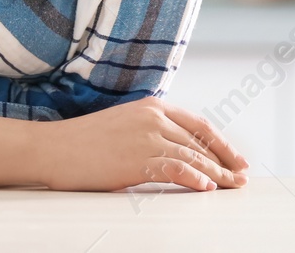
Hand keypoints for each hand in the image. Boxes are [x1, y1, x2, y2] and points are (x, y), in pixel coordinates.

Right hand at [39, 97, 248, 192]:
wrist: (52, 148)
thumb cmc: (84, 142)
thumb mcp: (125, 126)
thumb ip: (151, 132)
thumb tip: (178, 152)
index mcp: (152, 106)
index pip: (198, 124)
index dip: (221, 143)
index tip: (237, 158)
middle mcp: (153, 117)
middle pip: (200, 142)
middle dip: (225, 161)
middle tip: (242, 177)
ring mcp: (146, 137)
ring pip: (192, 156)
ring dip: (216, 174)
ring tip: (231, 187)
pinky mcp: (136, 159)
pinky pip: (174, 170)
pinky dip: (194, 179)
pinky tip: (206, 188)